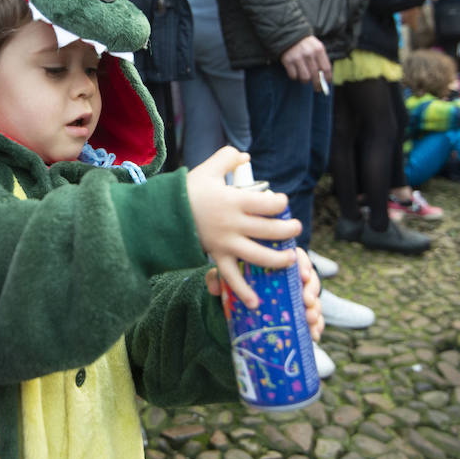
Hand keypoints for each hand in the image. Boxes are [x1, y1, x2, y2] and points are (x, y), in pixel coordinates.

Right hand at [186, 147, 299, 307]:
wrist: (163, 213)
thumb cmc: (187, 191)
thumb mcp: (207, 169)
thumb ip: (227, 158)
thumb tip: (245, 156)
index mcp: (233, 201)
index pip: (267, 204)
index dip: (280, 203)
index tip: (282, 203)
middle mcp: (233, 224)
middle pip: (269, 230)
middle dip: (287, 230)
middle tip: (295, 228)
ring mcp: (226, 243)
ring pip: (258, 255)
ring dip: (278, 260)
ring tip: (291, 258)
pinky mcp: (216, 257)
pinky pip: (231, 277)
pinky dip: (243, 291)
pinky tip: (256, 302)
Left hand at [211, 248, 322, 338]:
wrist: (237, 304)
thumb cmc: (235, 283)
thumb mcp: (226, 277)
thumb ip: (218, 277)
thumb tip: (212, 287)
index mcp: (277, 262)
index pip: (296, 258)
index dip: (303, 265)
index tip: (303, 275)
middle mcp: (292, 278)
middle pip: (309, 280)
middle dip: (312, 291)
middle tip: (306, 301)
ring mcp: (298, 297)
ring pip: (314, 300)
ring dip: (316, 310)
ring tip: (309, 319)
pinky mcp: (300, 313)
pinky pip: (313, 319)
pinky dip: (316, 327)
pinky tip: (314, 335)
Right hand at [280, 35, 329, 84]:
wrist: (288, 34)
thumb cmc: (305, 44)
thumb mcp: (316, 46)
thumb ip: (321, 59)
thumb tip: (325, 77)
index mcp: (318, 49)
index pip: (326, 68)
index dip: (327, 78)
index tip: (327, 83)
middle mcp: (309, 53)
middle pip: (316, 76)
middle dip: (318, 85)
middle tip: (317, 88)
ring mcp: (298, 57)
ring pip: (305, 78)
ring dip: (305, 80)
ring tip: (305, 78)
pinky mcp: (288, 61)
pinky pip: (293, 76)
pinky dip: (295, 76)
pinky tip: (295, 72)